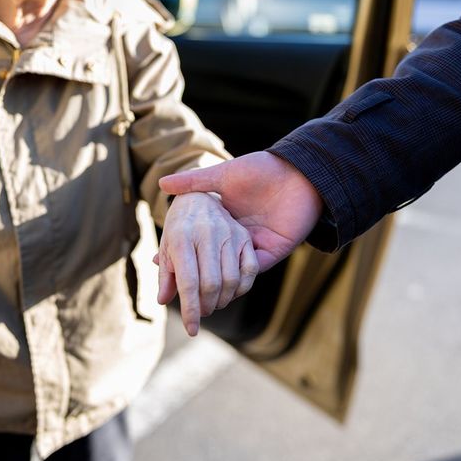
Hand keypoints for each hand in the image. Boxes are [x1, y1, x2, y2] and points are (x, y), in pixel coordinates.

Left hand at [157, 191, 258, 335]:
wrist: (197, 197)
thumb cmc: (178, 228)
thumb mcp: (166, 248)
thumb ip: (166, 275)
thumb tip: (164, 300)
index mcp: (182, 237)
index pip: (188, 282)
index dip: (190, 310)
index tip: (191, 329)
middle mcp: (207, 233)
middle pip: (211, 284)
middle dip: (206, 307)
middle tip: (202, 312)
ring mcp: (229, 233)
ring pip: (231, 280)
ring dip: (223, 301)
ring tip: (213, 304)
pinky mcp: (244, 236)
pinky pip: (250, 270)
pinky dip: (242, 288)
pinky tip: (231, 292)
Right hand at [159, 151, 323, 272]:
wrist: (299, 172)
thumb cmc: (261, 169)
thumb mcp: (223, 175)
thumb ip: (194, 181)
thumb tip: (163, 183)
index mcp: (227, 218)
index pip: (202, 242)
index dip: (184, 252)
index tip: (161, 259)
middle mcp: (240, 234)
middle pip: (215, 260)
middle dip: (196, 274)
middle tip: (173, 284)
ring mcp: (257, 244)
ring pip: (234, 270)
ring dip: (218, 282)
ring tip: (195, 292)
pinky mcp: (274, 250)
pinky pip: (254, 271)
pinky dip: (241, 279)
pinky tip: (223, 286)